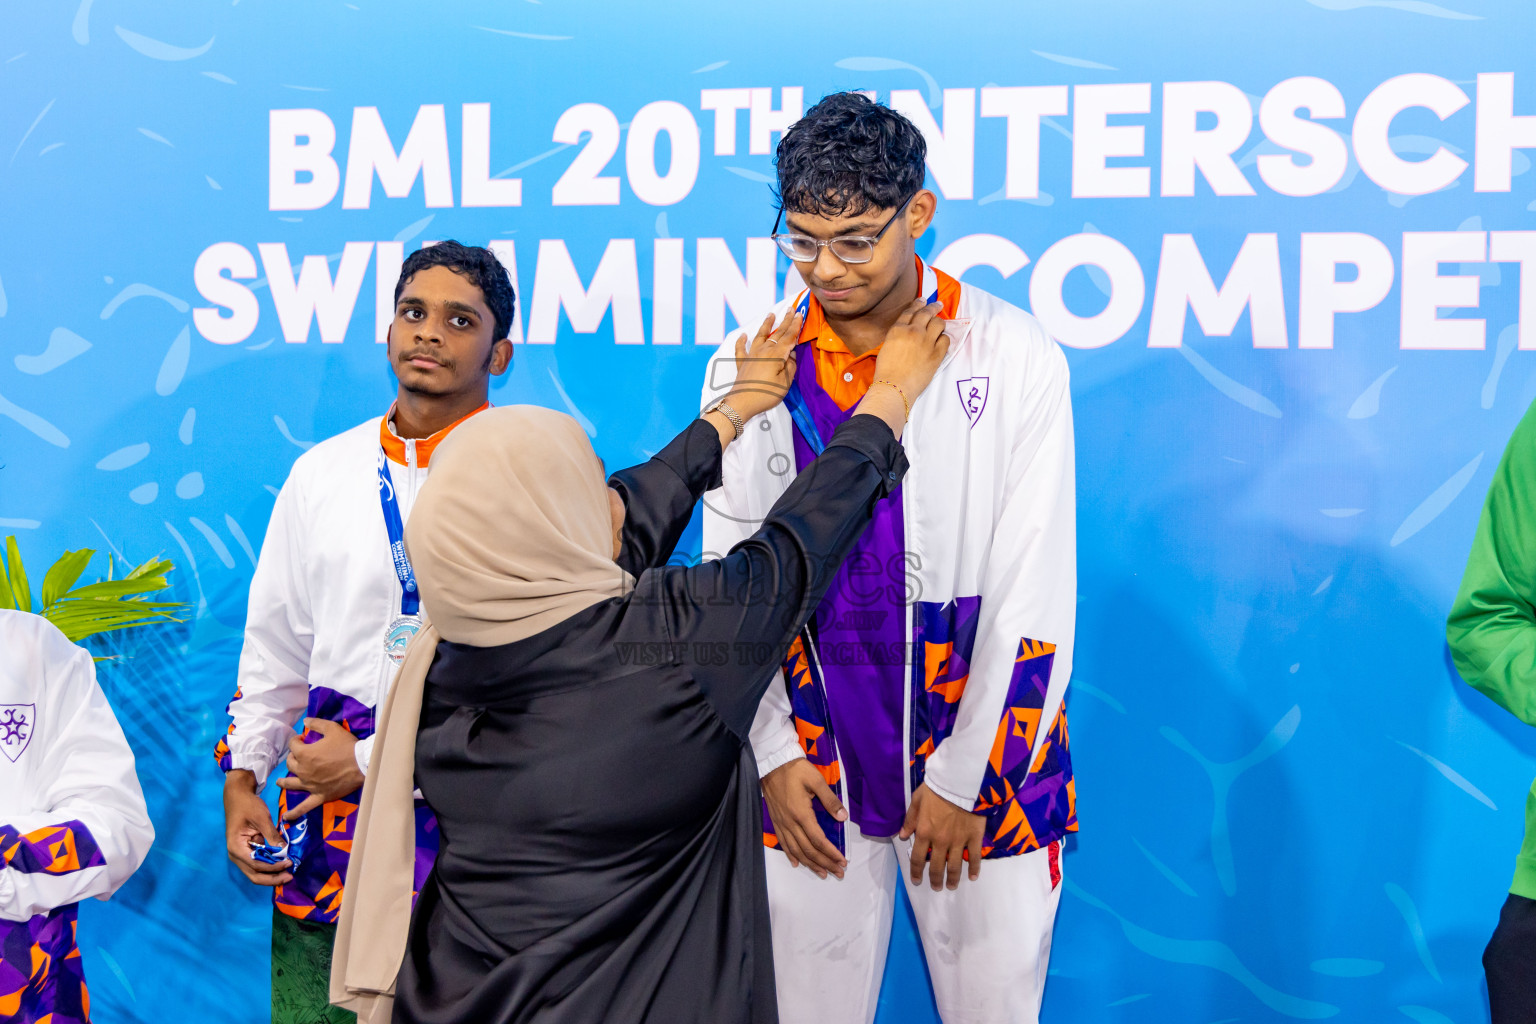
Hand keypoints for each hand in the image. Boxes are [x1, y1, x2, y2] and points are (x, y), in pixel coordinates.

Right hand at [224, 769, 291, 885]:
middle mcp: (236, 855)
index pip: (256, 864)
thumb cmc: (248, 805)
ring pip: (256, 872)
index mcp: (236, 848)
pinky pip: (259, 864)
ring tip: (288, 873)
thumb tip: (284, 851)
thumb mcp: (261, 819)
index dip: (273, 867)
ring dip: (272, 874)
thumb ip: (272, 836)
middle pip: (254, 875)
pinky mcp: (247, 851)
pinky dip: (270, 866)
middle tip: (290, 877)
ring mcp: (241, 855)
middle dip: (272, 878)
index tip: (289, 862)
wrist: (238, 796)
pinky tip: (282, 864)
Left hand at [278, 718, 363, 820]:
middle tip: (299, 754)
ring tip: (279, 781)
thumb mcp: (332, 729)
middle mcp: (303, 770)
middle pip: (291, 763)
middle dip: (293, 756)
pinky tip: (286, 817)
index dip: (296, 740)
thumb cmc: (347, 746)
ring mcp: (310, 785)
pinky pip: (304, 807)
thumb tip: (305, 721)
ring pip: (291, 783)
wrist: (362, 764)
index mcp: (304, 754)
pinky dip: (294, 813)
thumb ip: (316, 724)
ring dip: (284, 781)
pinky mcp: (319, 795)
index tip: (302, 738)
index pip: (293, 745)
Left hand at [722, 309, 803, 420]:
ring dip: (766, 325)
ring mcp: (751, 356)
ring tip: (770, 314)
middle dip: (785, 321)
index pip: (789, 337)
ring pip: (760, 336)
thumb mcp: (785, 383)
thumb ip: (790, 367)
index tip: (800, 314)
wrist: (742, 403)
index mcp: (776, 355)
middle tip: (790, 309)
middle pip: (777, 333)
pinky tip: (743, 335)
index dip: (795, 326)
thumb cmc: (766, 394)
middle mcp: (763, 351)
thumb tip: (790, 355)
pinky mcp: (742, 363)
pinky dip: (741, 341)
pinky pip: (741, 349)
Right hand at [760, 758, 847, 879]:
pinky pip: (783, 843)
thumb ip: (830, 800)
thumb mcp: (816, 780)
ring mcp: (782, 824)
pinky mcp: (776, 821)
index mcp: (801, 814)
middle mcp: (790, 823)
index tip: (842, 861)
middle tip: (838, 872)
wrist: (772, 763)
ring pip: (796, 850)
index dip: (831, 853)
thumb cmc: (795, 770)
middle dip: (825, 863)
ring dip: (810, 864)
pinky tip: (797, 863)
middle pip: (808, 850)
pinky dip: (791, 855)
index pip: (818, 840)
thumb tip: (843, 817)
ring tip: (823, 873)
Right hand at [871, 299, 949, 399]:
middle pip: (927, 313)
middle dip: (933, 306)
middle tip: (938, 304)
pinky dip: (944, 338)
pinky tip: (941, 340)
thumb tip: (907, 330)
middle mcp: (914, 331)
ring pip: (939, 323)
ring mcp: (927, 342)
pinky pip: (946, 339)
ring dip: (939, 322)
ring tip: (940, 323)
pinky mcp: (937, 354)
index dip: (918, 304)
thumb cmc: (885, 370)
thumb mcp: (886, 346)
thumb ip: (897, 335)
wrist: (894, 387)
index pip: (910, 311)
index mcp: (898, 329)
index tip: (923, 300)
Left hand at [899, 782, 986, 890]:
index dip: (916, 872)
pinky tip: (974, 877)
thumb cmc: (937, 787)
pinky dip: (975, 869)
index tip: (916, 881)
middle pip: (936, 866)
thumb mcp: (917, 799)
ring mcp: (958, 841)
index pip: (917, 858)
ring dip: (952, 879)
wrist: (961, 781)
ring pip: (955, 866)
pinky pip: (975, 857)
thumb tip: (903, 835)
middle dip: (935, 880)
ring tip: (951, 886)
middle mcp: (940, 841)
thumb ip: (910, 819)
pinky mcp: (974, 837)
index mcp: (924, 832)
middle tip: (936, 887)